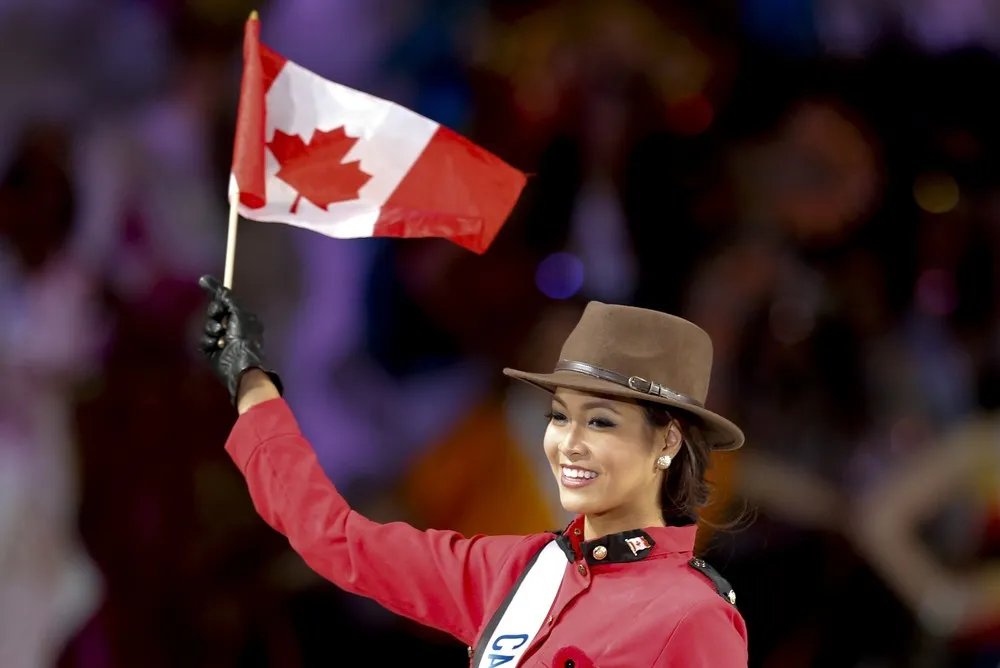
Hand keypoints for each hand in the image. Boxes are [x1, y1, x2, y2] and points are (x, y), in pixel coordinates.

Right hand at [198, 275, 282, 404]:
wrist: (239, 363)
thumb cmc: (243, 337)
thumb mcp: (237, 312)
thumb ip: (225, 296)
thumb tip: (204, 278)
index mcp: (242, 317)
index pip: (225, 302)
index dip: (218, 299)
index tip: (206, 287)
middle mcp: (233, 326)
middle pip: (214, 312)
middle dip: (215, 314)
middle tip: (221, 320)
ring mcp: (222, 339)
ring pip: (207, 326)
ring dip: (212, 330)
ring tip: (220, 337)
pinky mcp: (212, 350)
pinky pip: (204, 340)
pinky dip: (209, 342)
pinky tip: (216, 346)